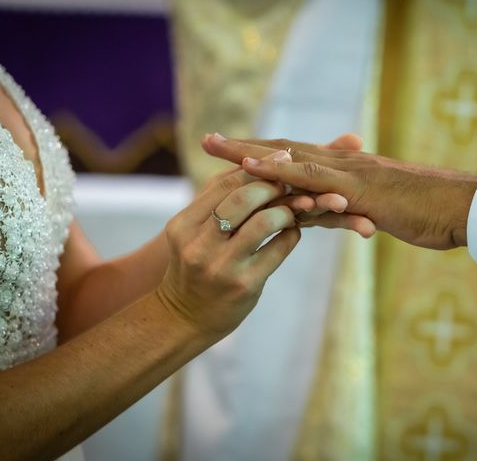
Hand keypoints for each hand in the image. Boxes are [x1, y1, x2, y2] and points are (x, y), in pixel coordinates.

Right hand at [156, 151, 300, 338]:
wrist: (183, 318)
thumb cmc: (193, 267)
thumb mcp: (191, 233)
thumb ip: (214, 201)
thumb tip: (251, 163)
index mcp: (183, 225)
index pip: (223, 185)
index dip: (254, 168)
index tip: (279, 158)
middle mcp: (199, 245)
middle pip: (243, 198)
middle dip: (272, 185)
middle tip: (290, 181)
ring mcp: (222, 267)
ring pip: (264, 221)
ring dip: (286, 209)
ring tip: (293, 208)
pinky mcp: (245, 285)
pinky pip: (279, 249)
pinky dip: (291, 234)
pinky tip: (292, 231)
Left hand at [202, 133, 476, 248]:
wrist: (463, 208)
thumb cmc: (428, 212)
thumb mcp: (383, 209)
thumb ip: (355, 207)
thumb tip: (336, 212)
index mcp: (347, 170)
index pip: (297, 158)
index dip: (264, 155)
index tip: (232, 155)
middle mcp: (343, 163)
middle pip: (284, 150)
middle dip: (244, 147)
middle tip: (207, 141)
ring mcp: (349, 172)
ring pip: (290, 157)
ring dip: (250, 152)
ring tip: (214, 147)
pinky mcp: (357, 187)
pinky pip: (312, 176)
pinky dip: (280, 169)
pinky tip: (252, 167)